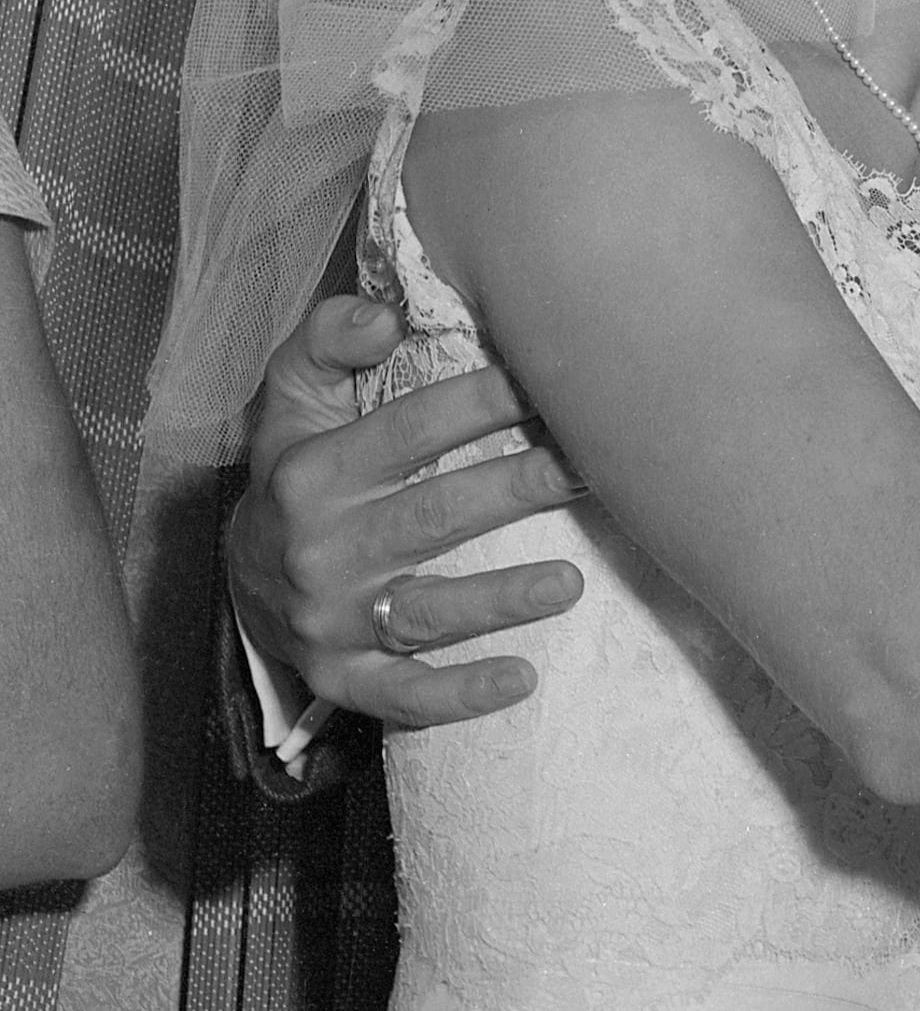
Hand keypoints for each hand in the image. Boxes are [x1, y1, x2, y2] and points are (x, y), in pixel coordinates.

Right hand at [228, 295, 587, 728]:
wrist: (237, 575)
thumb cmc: (296, 468)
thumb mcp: (293, 398)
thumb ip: (329, 341)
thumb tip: (384, 315)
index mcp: (315, 473)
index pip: (409, 431)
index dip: (481, 403)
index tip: (552, 379)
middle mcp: (322, 548)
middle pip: (433, 516)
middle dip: (516, 489)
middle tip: (591, 468)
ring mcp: (331, 619)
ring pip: (422, 611)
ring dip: (497, 600)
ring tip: (568, 584)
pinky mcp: (342, 677)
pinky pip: (400, 694)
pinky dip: (456, 695)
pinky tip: (521, 682)